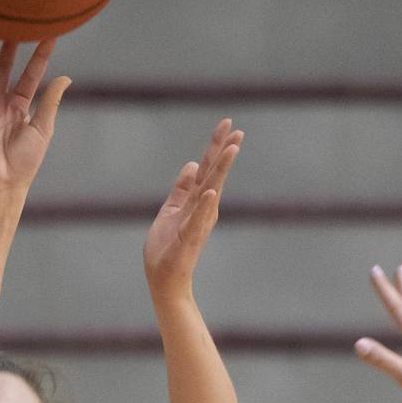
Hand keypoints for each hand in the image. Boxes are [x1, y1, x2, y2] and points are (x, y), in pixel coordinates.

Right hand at [0, 38, 69, 197]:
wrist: (4, 183)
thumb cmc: (25, 162)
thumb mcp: (43, 128)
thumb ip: (50, 101)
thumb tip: (66, 78)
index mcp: (19, 104)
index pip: (30, 73)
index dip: (38, 55)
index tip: (49, 34)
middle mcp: (0, 100)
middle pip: (4, 65)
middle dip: (9, 43)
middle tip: (15, 19)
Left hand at [144, 119, 243, 300]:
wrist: (164, 279)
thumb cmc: (167, 248)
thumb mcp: (171, 209)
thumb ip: (181, 189)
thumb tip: (193, 164)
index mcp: (197, 200)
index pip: (208, 168)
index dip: (216, 146)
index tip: (227, 123)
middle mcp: (202, 209)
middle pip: (214, 174)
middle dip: (224, 152)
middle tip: (237, 130)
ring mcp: (198, 222)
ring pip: (211, 191)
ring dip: (221, 171)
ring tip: (231, 149)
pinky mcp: (190, 238)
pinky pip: (198, 219)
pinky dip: (205, 206)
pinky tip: (212, 192)